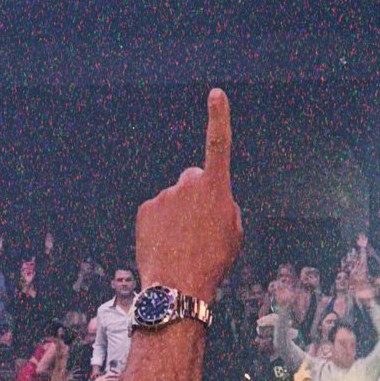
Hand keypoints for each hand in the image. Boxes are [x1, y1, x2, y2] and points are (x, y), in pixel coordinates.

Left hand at [133, 89, 240, 303]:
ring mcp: (164, 195)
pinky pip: (157, 213)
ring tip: (183, 244)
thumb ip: (224, 207)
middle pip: (194, 180)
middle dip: (195, 196)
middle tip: (199, 227)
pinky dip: (161, 226)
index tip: (216, 94)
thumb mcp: (234, 233)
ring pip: (174, 200)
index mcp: (216, 187)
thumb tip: (211, 201)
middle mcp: (188, 184)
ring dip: (178, 216)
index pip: (219, 144)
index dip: (219, 117)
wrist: (180, 286)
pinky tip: (167, 246)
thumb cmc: (213, 262)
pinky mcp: (146, 209)